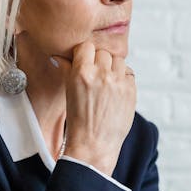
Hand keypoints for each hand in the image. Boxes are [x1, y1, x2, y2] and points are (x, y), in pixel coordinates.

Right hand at [52, 41, 135, 176]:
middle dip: (99, 61)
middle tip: (96, 75)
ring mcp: (118, 82)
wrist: (94, 144)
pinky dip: (123, 78)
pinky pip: (129, 73)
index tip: (85, 61)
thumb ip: (67, 70)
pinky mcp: (131, 90)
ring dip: (113, 68)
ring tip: (107, 82)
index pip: (86, 46)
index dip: (85, 54)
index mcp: (82, 73)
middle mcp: (101, 74)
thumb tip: (59, 56)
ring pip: (118, 60)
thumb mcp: (69, 92)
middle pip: (103, 52)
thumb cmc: (79, 122)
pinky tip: (115, 91)